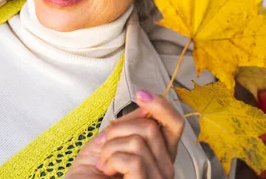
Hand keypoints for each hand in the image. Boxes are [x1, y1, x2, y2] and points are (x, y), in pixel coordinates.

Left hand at [67, 90, 183, 177]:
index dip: (161, 105)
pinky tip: (106, 172)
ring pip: (139, 141)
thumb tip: (147, 105)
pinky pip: (133, 160)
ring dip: (110, 148)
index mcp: (159, 154)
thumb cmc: (90, 174)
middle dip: (118, 130)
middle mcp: (165, 168)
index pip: (175, 124)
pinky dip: (112, 161)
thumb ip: (131, 124)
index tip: (140, 94)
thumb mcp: (110, 141)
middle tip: (104, 146)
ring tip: (104, 164)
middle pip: (151, 127)